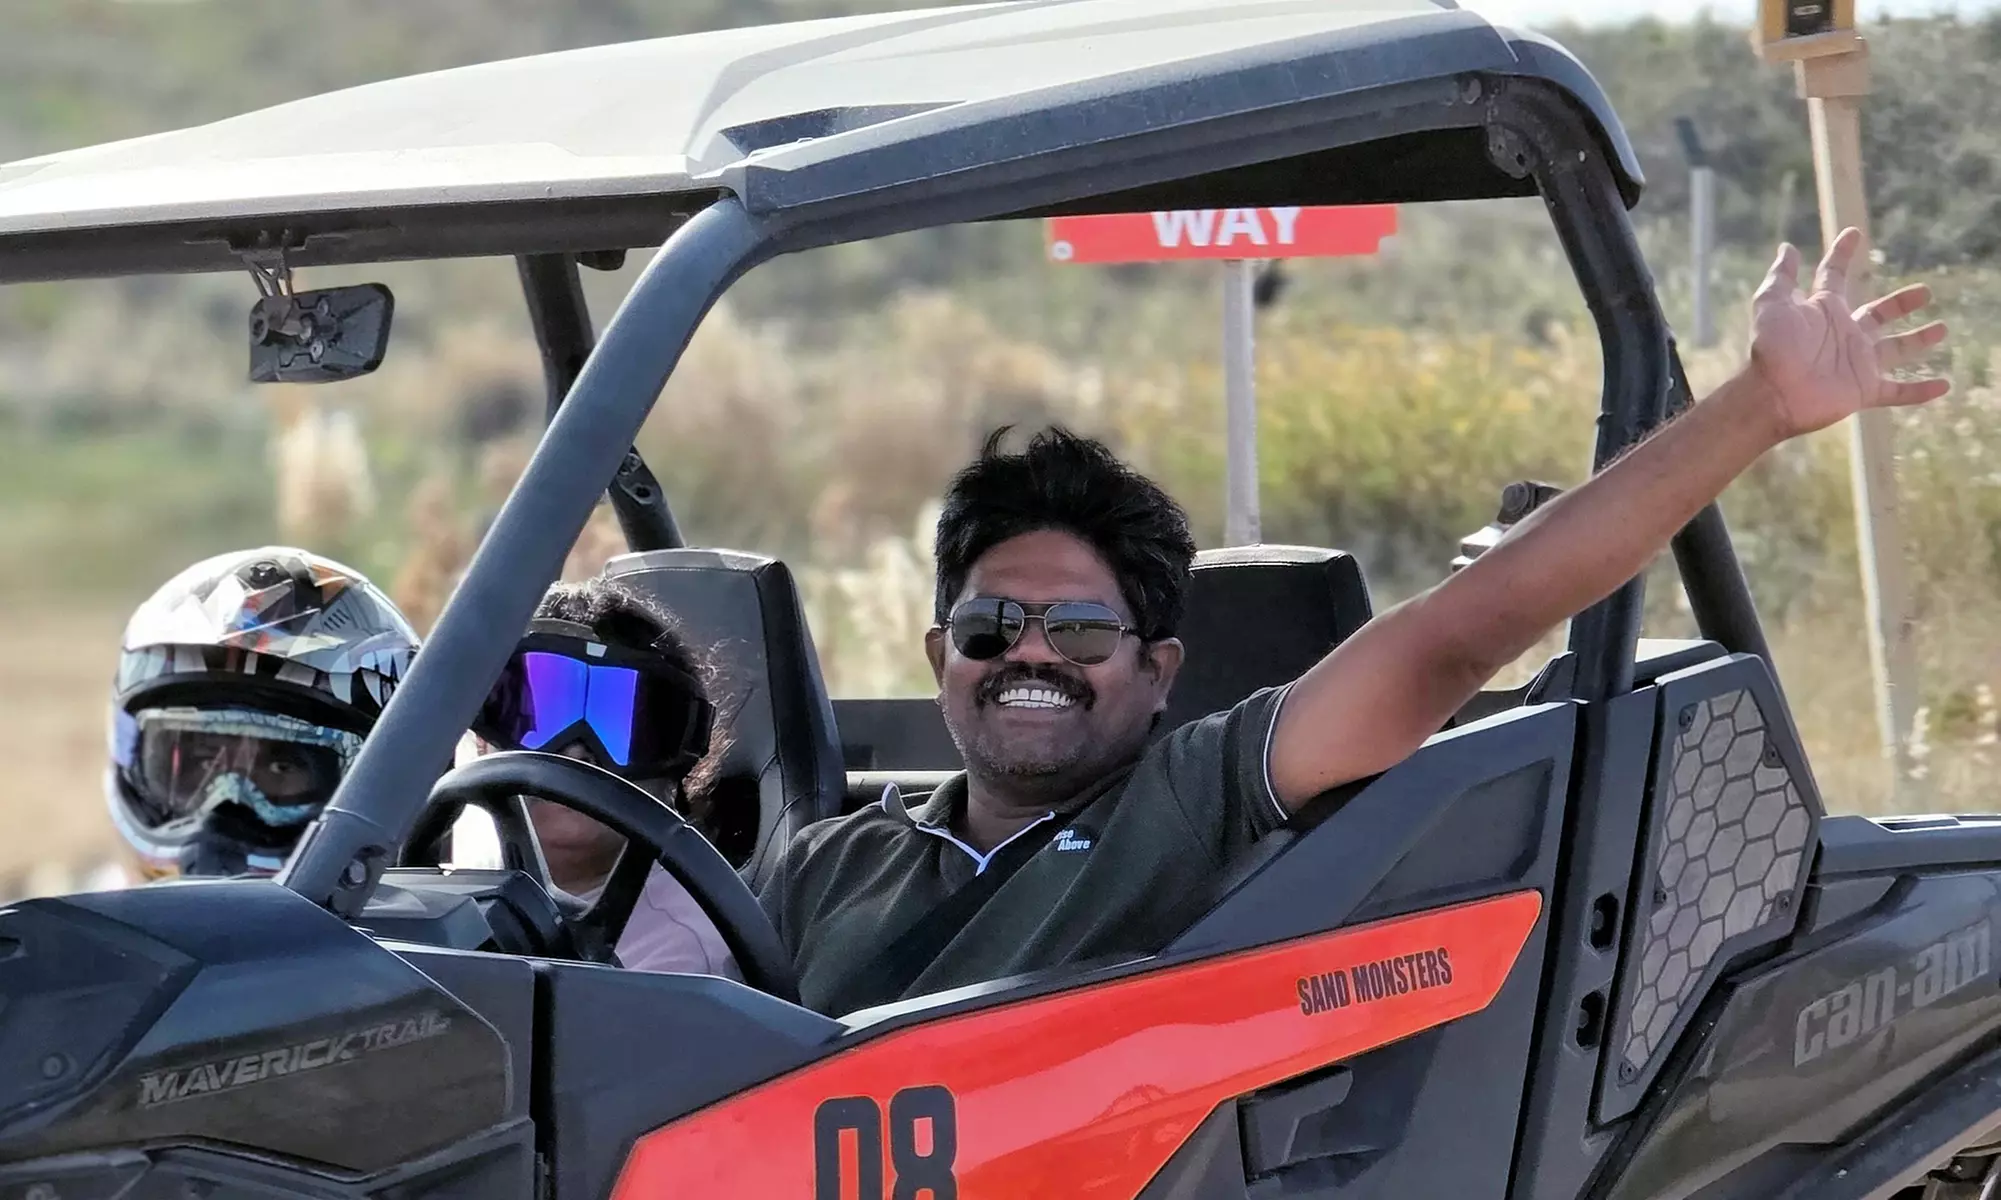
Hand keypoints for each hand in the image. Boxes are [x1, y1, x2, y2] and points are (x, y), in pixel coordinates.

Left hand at [1747, 226, 1949, 438]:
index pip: (1835, 276)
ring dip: (1918, 340)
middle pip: (1878, 313)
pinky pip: (1898, 391)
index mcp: (1824, 310)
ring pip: (1896, 349)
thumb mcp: (1772, 305)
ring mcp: (1857, 362)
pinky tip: (1943, 385)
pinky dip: (1920, 390)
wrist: (1773, 394)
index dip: (1842, 255)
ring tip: (1942, 328)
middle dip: (1900, 303)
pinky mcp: (1864, 390)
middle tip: (1925, 292)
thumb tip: (1787, 247)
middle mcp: (1844, 334)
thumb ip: (1782, 277)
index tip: (1853, 234)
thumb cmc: (1772, 347)